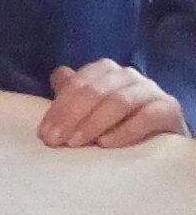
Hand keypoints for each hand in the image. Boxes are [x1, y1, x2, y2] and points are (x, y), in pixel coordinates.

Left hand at [39, 60, 188, 147]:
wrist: (163, 135)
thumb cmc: (121, 120)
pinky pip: (146, 117)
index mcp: (105, 70)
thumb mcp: (94, 106)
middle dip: (71, 116)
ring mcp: (149, 90)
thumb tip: (58, 77)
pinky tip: (106, 144)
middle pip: (94, 91)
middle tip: (56, 141)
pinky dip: (124, 131)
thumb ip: (74, 92)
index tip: (45, 134)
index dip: (59, 108)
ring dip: (93, 123)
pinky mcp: (169, 108)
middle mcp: (127, 75)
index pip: (77, 84)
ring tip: (76, 143)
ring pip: (117, 102)